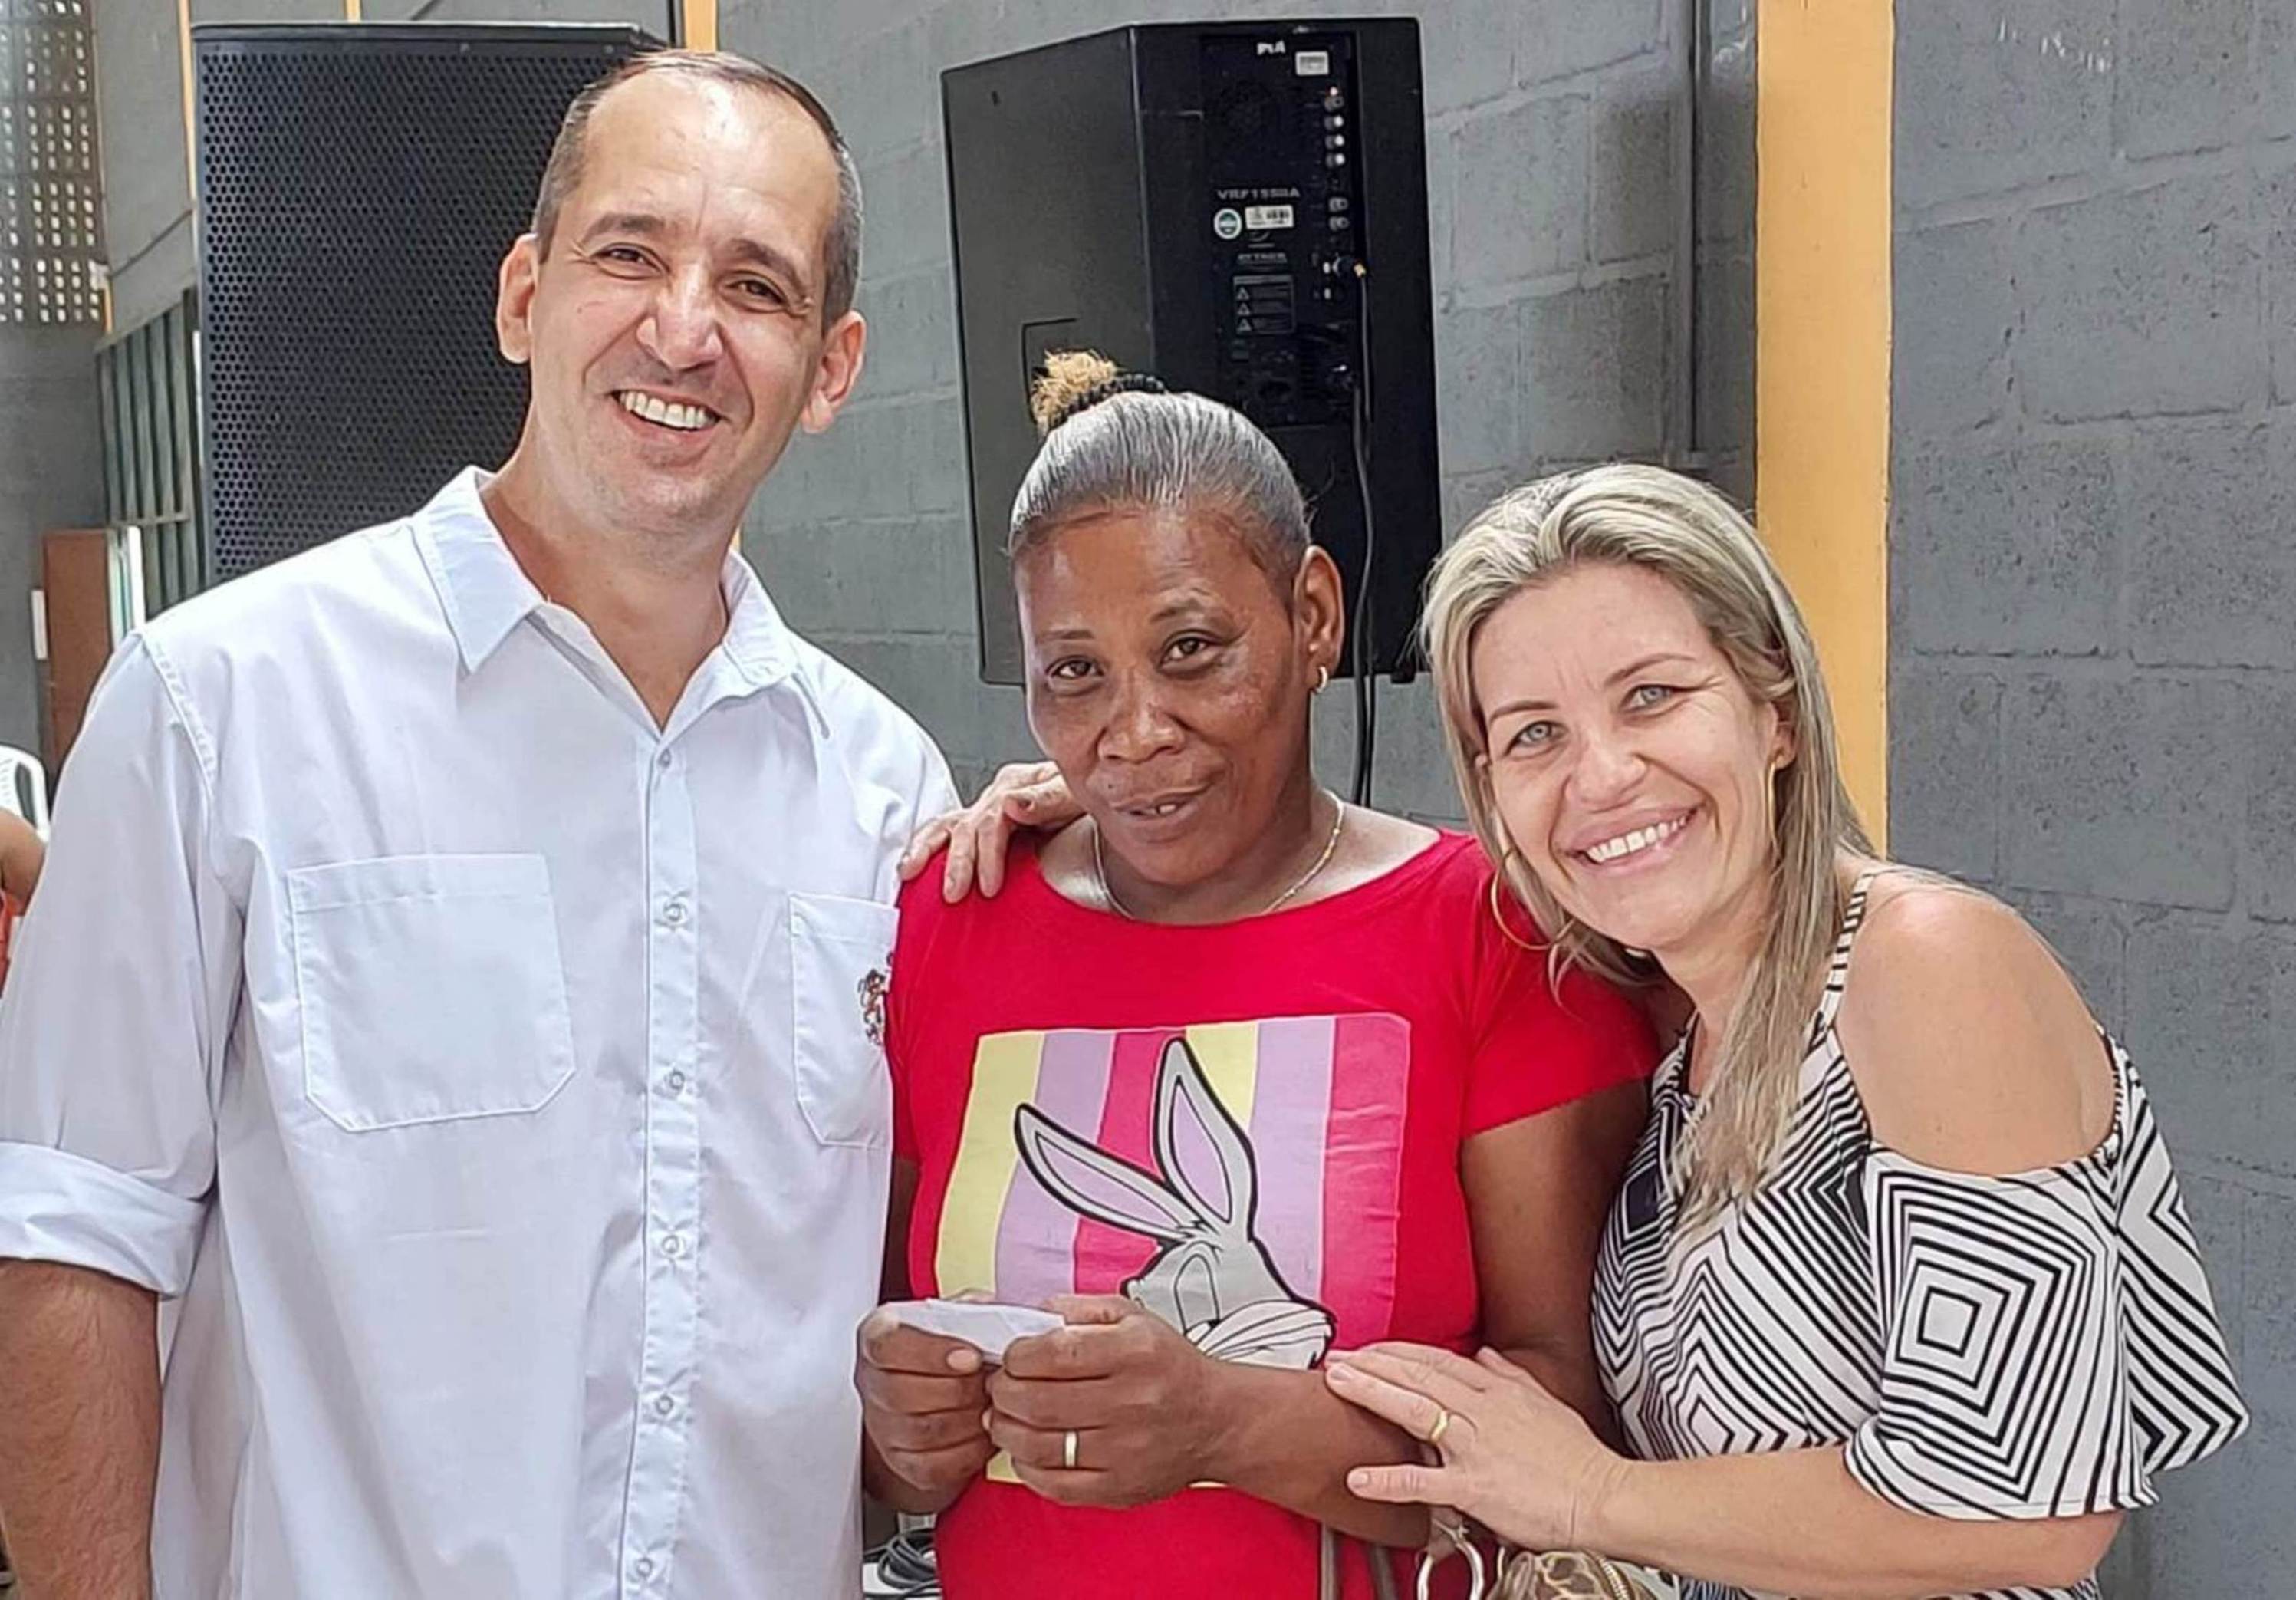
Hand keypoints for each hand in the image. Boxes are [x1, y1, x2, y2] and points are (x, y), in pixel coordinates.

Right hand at [856, 1308, 994, 1504]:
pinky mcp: (903, 1462)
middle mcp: (872, 1382)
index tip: (971, 1357)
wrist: (940, 1392)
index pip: (888, 1346)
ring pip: (922, 1432)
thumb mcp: (958, 1316)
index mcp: (878, 1336)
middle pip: (904, 1394)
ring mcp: (883, 1426)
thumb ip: (970, 1311)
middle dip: (960, 1390)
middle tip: (993, 1382)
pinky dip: (969, 1451)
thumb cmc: (951, 1348)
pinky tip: (985, 1431)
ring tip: (992, 1404)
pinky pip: (934, 1466)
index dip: (931, 1353)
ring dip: (968, 1419)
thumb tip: (995, 1320)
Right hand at [898, 761, 1076, 900]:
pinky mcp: (982, 827)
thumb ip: (1046, 799)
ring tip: (909, 874)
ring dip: (926, 850)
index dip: (987, 854)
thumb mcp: (1076, 794)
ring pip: (946, 825)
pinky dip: (927, 848)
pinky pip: (947, 833)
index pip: (992, 819)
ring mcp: (987, 809)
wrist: (1101, 801)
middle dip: (956, 861)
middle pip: (966, 826)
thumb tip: (1012, 804)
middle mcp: (998, 796)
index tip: (989, 886)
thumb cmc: (1089, 800)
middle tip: (954, 894)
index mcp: (1018, 785)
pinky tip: (913, 866)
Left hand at [986, 1295, 1226, 1508]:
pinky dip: (1026, 1467)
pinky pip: (1054, 1484)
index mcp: (1134, 1352)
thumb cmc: (1169, 1366)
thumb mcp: (1132, 1317)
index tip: (1012, 1356)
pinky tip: (1027, 1449)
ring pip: (1039, 1445)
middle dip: (1004, 1391)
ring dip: (1006, 1429)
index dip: (1017, 1355)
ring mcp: (1125, 1451)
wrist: (1217, 1420)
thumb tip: (1028, 1316)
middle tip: (1001, 1385)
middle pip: (1038, 1401)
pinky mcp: (1119, 1488)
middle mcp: (1132, 1402)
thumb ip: (1077, 1309)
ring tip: (1006, 1416)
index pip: (1054, 1353)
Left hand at [1325, 1343, 1627, 1552]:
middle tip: (1335, 1359)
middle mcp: (1483, 1411)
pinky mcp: (1475, 1486)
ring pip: (1415, 1410)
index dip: (1398, 1353)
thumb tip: (1485, 1356)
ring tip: (1338, 1385)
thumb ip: (1511, 1376)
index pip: (1437, 1361)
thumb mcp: (1546, 1403)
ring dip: (1372, 1394)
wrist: (1603, 1499)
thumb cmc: (1579, 1459)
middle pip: (1418, 1376)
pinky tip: (1359, 1478)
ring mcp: (1477, 1447)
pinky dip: (1389, 1480)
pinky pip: (1424, 1481)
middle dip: (1372, 1364)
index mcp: (1498, 1391)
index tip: (1370, 1350)